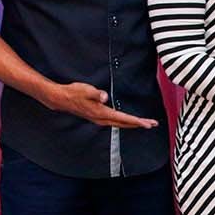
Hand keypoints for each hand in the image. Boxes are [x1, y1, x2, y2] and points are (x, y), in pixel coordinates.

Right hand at [41, 82, 158, 128]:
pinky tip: (128, 121)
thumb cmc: (74, 93)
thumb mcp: (86, 90)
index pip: (124, 118)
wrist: (61, 99)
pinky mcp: (97, 117)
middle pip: (125, 123)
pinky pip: (115, 121)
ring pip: (120, 124)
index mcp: (102, 113)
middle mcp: (102, 118)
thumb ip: (96, 93)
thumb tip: (104, 96)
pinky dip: (124, 122)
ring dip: (133, 124)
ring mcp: (100, 119)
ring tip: (145, 123)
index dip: (137, 121)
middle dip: (139, 124)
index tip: (148, 124)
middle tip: (153, 124)